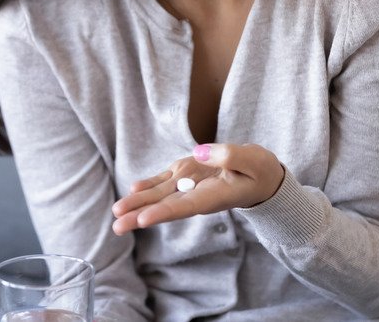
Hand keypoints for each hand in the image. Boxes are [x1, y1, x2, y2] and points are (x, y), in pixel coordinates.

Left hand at [111, 143, 285, 234]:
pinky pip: (166, 182)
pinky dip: (149, 185)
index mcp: (215, 196)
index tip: (143, 220)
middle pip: (167, 206)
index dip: (164, 213)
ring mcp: (192, 185)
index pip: (186, 207)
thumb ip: (230, 155)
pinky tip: (132, 190)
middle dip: (141, 215)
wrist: (261, 177)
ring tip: (117, 212)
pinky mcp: (189, 174)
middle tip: (118, 225)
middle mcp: (199, 194)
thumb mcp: (254, 160)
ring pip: (161, 195)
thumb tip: (199, 152)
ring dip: (138, 203)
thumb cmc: (260, 170)